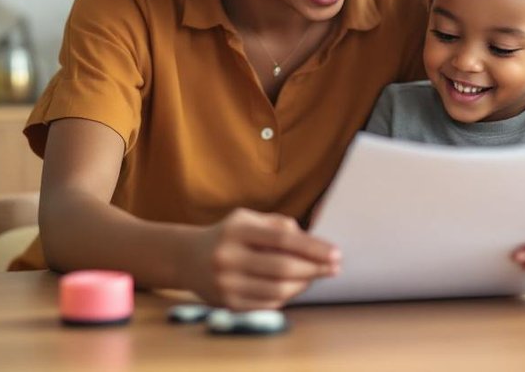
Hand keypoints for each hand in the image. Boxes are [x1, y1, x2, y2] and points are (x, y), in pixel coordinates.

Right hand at [181, 208, 339, 309]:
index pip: (283, 239)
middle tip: (334, 267)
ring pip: (278, 290)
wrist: (188, 258)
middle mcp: (227, 256)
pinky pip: (268, 304)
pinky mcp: (227, 304)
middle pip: (283, 268)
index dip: (313, 247)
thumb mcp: (249, 219)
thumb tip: (314, 244)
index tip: (336, 253)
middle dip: (314, 269)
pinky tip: (295, 287)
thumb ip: (280, 225)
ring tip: (315, 276)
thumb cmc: (229, 235)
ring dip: (304, 284)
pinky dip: (287, 296)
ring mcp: (225, 283)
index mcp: (236, 230)